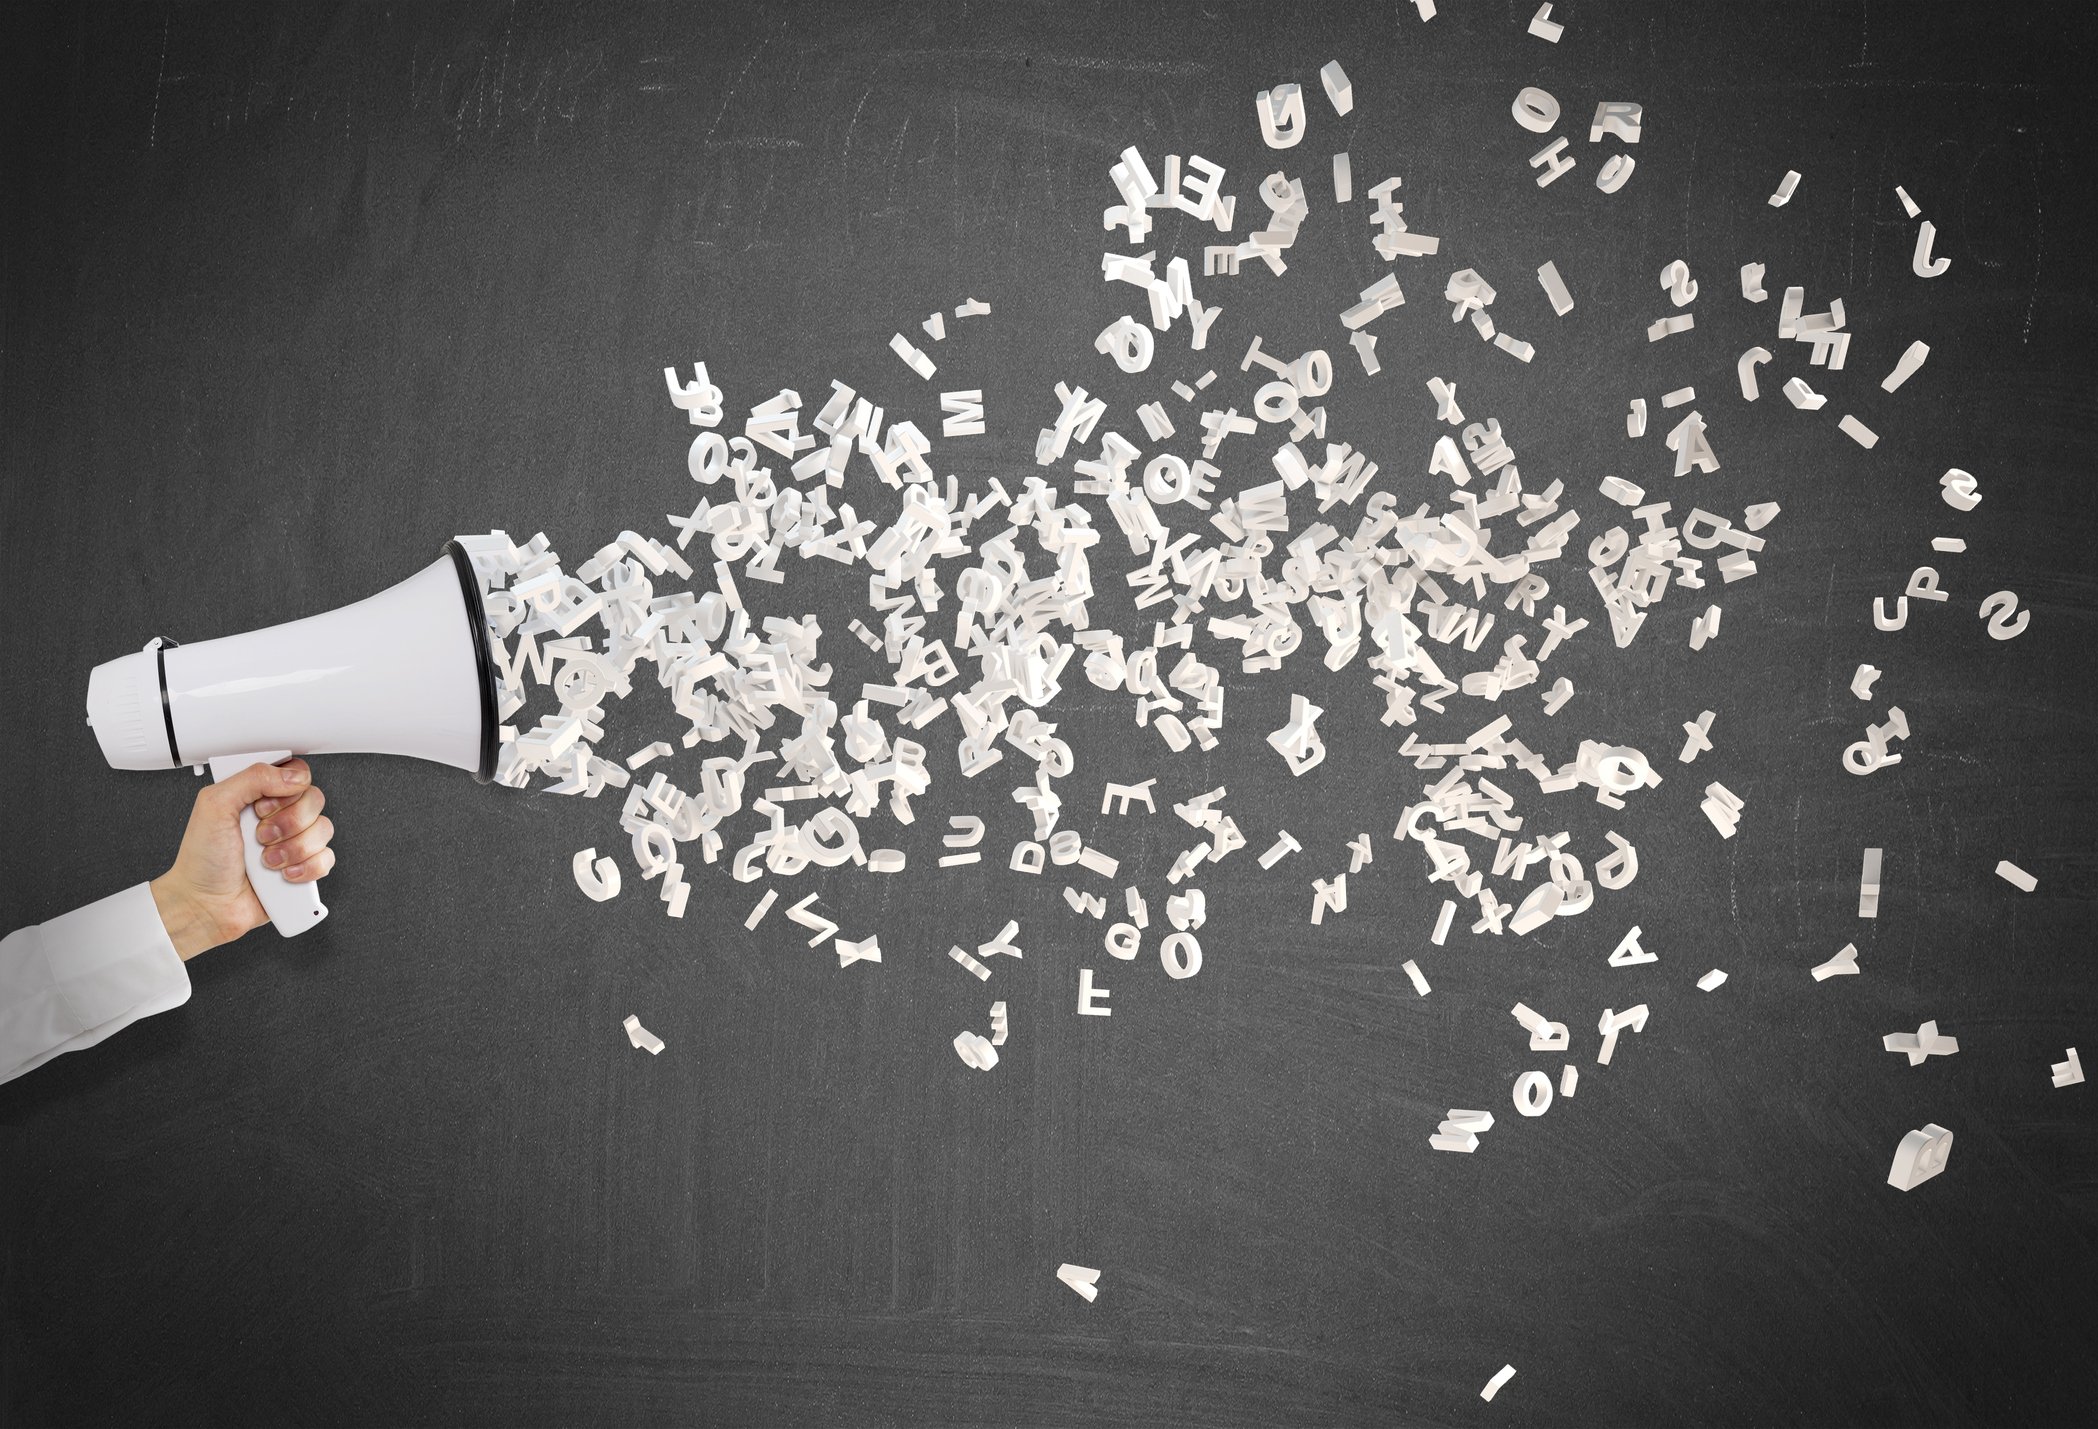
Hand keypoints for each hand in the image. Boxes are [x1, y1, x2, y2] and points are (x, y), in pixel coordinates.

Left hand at [149, 758, 335, 959]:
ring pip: (324, 830)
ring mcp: (293, 842)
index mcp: (257, 796)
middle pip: (315, 800)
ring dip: (294, 848)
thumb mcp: (214, 805)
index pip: (296, 773)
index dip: (288, 788)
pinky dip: (306, 868)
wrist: (207, 905)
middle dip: (289, 822)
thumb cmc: (202, 861)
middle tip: (261, 836)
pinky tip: (283, 873)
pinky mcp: (304, 867)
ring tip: (267, 860)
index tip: (262, 806)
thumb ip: (252, 778)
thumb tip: (293, 776)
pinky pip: (327, 859)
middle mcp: (278, 816)